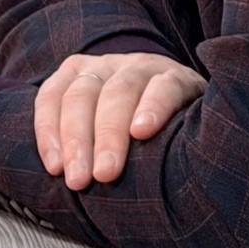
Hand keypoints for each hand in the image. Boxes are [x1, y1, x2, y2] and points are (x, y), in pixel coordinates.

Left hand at [33, 52, 206, 190]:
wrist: (199, 106)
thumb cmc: (133, 127)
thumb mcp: (99, 128)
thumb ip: (80, 144)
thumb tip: (59, 179)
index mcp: (80, 75)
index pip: (53, 97)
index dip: (49, 132)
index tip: (55, 169)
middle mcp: (106, 67)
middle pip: (82, 97)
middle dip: (78, 141)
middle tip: (80, 180)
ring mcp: (141, 67)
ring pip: (119, 92)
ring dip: (110, 134)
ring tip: (106, 171)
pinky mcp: (178, 77)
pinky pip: (163, 87)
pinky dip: (152, 108)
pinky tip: (143, 132)